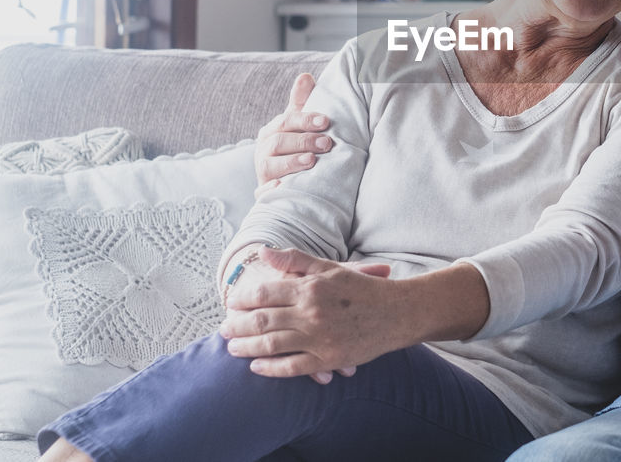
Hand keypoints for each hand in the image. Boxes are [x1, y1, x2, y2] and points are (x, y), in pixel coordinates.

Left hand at [221, 247, 401, 379]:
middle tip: (222, 330)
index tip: (231, 303)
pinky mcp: (328, 359)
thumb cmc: (364, 288)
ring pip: (272, 345)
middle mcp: (311, 312)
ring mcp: (319, 338)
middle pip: (262, 320)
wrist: (398, 313)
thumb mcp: (331, 268)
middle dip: (237, 326)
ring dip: (247, 348)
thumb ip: (296, 260)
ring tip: (232, 349)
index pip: (265, 292)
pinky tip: (257, 368)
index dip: (243, 298)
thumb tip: (264, 252)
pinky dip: (270, 369)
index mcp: (310, 287)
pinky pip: (292, 367)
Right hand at [255, 73, 333, 191]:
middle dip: (303, 141)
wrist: (287, 180)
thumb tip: (305, 76)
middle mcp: (264, 151)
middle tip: (327, 143)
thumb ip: (302, 102)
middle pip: (279, 143)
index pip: (286, 121)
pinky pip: (263, 194)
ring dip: (290, 163)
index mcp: (272, 131)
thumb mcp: (298, 124)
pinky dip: (271, 190)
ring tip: (311, 161)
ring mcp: (263, 173)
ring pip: (269, 167)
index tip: (325, 121)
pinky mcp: (264, 194)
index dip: (305, 120)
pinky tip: (282, 186)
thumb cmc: (296, 147)